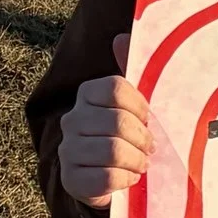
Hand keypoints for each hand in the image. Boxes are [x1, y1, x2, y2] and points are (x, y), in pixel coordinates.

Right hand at [59, 39, 152, 207]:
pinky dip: (124, 180)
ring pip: (112, 151)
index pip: (117, 89)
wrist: (116, 178)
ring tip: (140, 164)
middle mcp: (72, 118)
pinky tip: (127, 178)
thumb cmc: (131, 137)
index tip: (148, 120)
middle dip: (143, 139)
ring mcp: (67, 149)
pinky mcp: (70, 179)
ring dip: (136, 161)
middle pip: (117, 122)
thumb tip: (120, 37)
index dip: (140, 107)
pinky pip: (104, 178)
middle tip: (150, 148)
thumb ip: (133, 70)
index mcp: (88, 94)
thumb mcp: (138, 104)